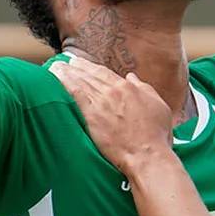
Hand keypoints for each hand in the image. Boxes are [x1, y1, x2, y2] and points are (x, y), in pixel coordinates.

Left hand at [49, 56, 173, 172]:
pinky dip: (65, 84)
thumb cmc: (156, 134)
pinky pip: (75, 95)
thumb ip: (144, 88)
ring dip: (67, 73)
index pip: (105, 73)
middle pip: (91, 75)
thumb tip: (132, 77)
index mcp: (128, 87)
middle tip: (65, 62)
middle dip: (77, 67)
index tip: (82, 64)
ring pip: (81, 82)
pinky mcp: (92, 116)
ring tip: (55, 67)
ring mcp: (102, 103)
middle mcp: (114, 91)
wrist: (147, 154)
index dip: (91, 67)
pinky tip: (56, 79)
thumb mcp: (158, 105)